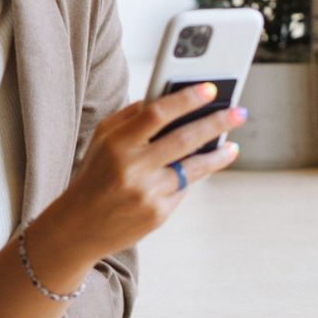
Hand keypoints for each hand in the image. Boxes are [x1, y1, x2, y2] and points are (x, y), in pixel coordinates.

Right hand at [56, 81, 244, 259]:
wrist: (79, 227)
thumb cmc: (95, 176)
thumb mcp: (101, 140)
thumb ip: (130, 117)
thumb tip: (165, 99)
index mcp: (117, 143)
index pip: (157, 113)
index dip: (186, 99)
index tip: (210, 89)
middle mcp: (133, 167)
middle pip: (184, 138)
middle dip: (216, 122)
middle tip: (239, 112)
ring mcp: (147, 193)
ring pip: (192, 168)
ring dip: (217, 155)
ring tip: (231, 146)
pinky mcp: (157, 214)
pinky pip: (184, 189)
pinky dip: (194, 176)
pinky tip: (203, 168)